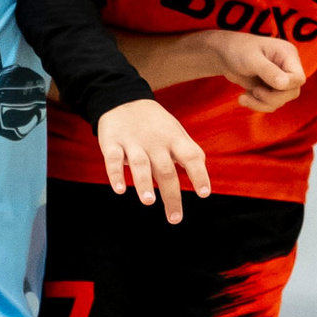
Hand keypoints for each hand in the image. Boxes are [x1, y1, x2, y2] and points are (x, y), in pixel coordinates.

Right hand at [97, 98, 210, 223]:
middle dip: (171, 195)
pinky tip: (119, 190)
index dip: (199, 174)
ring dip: (144, 183)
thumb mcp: (176, 133)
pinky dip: (115, 174)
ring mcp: (133, 142)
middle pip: (166, 170)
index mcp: (174, 139)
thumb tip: (203, 180)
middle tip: (175, 218)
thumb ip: (189, 153)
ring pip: (140, 164)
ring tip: (148, 202)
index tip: (204, 193)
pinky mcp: (112, 142)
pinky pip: (113, 159)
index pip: (191, 156)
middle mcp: (156, 141)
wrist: (123, 99)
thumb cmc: (155, 124)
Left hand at [204, 31, 305, 111]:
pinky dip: (258, 104)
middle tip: (254, 92)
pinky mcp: (271, 88)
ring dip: (262, 103)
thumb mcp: (251, 59)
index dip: (285, 87)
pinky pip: (272, 104)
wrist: (223, 55)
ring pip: (282, 101)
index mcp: (288, 55)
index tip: (264, 87)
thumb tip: (284, 84)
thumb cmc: (237, 50)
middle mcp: (287, 67)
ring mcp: (280, 78)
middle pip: (292, 92)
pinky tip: (245, 97)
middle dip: (272, 98)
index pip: (298, 78)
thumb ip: (268, 71)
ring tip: (244, 97)